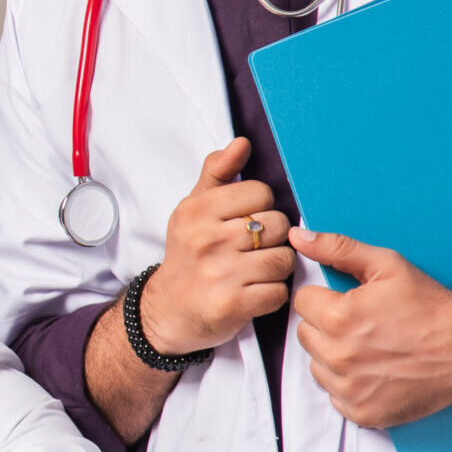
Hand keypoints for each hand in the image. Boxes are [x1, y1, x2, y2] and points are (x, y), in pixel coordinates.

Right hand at [139, 138, 295, 355]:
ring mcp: (220, 273)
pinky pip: (279, 291)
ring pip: (284, 259)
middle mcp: (207, 239)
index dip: (261, 207)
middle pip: (278, 225)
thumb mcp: (193, 209)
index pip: (261, 193)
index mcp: (197, 210)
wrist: (167, 309)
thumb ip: (217, 172)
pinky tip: (254, 292)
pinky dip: (272, 294)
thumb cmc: (187, 254)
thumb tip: (242, 143)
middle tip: (253, 249)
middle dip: (273, 238)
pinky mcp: (233, 304)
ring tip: (256, 270)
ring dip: (276, 268)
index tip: (245, 221)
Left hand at [289, 228, 451, 427]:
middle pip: (305, 334)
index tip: (349, 302)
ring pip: (317, 365)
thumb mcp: (386, 265)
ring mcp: (349, 388)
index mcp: (337, 317)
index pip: (302, 302)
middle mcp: (338, 356)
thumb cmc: (429, 305)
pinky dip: (348, 385)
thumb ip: (336, 249)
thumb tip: (298, 237)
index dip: (325, 298)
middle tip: (362, 323)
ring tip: (370, 347)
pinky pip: (334, 396)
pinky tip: (374, 371)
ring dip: (334, 356)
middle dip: (326, 325)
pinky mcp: (362, 412)